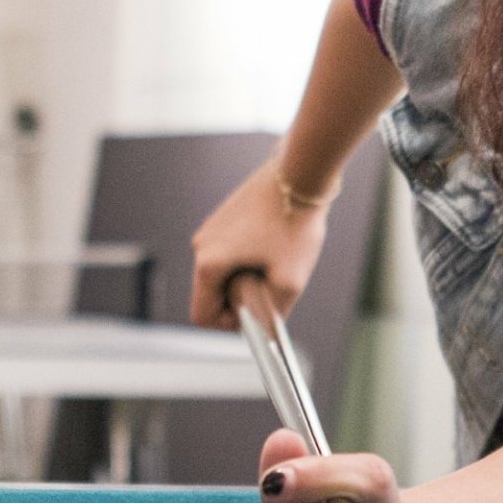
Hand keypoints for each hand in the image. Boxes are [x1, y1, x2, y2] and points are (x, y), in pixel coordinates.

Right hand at [189, 159, 328, 330]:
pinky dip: (250, 256)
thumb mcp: (290, 281)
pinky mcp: (224, 218)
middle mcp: (201, 246)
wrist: (300, 174)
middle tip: (272, 282)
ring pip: (224, 272)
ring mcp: (211, 229)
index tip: (256, 313)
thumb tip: (263, 328)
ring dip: (247, 275)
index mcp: (209, 264)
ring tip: (276, 259)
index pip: (202, 315)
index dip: (229, 324)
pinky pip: (230, 252)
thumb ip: (273, 313)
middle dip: (241, 296)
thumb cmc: (293, 222)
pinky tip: (275, 243)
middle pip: (213, 293)